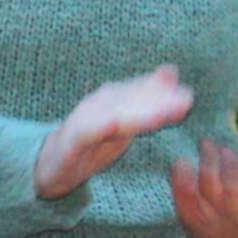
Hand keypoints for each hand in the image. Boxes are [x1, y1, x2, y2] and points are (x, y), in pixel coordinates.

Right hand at [34, 66, 192, 200]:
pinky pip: (86, 132)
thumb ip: (146, 101)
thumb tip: (172, 73)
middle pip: (133, 100)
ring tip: (162, 114)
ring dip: (138, 112)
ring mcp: (85, 120)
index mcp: (114, 100)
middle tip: (186, 102)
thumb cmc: (90, 143)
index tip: (188, 95)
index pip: (142, 92)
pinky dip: (99, 126)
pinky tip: (113, 124)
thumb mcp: (123, 123)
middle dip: (159, 100)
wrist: (49, 165)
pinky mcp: (71, 140)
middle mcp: (100, 104)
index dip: (164, 92)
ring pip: (114, 114)